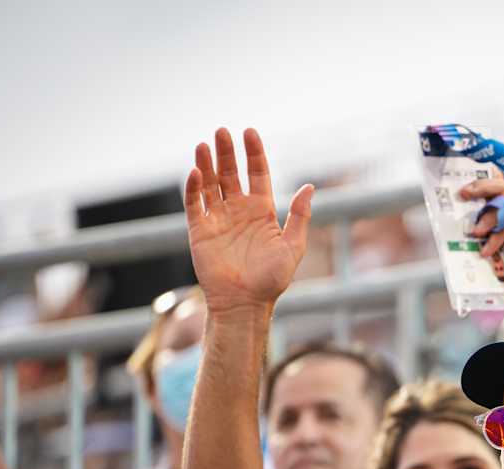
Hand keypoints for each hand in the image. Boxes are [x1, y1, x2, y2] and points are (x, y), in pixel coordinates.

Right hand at [182, 127, 314, 313]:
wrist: (246, 303)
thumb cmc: (272, 279)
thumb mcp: (293, 246)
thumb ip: (300, 216)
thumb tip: (310, 186)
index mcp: (261, 211)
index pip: (257, 174)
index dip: (254, 154)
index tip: (250, 132)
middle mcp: (238, 211)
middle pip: (230, 174)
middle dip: (227, 153)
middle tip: (223, 131)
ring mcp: (218, 219)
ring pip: (209, 184)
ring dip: (207, 164)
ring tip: (206, 144)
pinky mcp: (199, 231)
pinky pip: (194, 204)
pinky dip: (193, 188)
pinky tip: (196, 171)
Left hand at [462, 178, 503, 318]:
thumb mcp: (494, 254)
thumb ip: (484, 238)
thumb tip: (459, 229)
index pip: (500, 189)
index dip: (483, 180)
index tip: (462, 182)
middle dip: (482, 187)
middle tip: (464, 193)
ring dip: (488, 217)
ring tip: (475, 232)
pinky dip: (497, 238)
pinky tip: (487, 252)